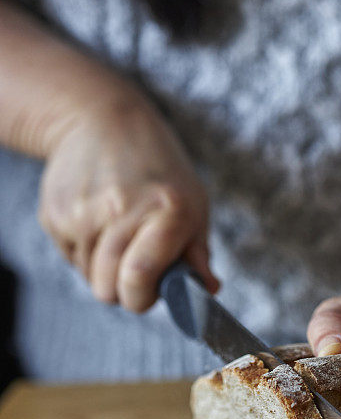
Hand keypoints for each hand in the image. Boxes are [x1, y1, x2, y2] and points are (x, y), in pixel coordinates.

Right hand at [39, 93, 218, 310]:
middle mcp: (120, 210)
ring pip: (89, 277)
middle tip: (137, 260)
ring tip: (117, 228)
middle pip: (108, 291)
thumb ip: (197, 254)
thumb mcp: (192, 204)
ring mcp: (82, 212)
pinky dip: (85, 249)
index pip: (139, 279)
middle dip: (124, 288)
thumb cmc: (158, 170)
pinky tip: (96, 217)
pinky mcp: (54, 214)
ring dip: (105, 266)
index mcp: (166, 210)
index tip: (151, 289)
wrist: (103, 121)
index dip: (143, 297)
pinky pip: (71, 258)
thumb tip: (208, 291)